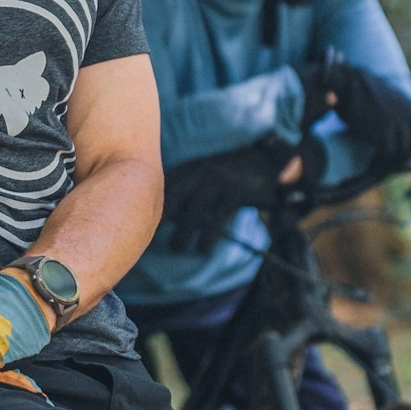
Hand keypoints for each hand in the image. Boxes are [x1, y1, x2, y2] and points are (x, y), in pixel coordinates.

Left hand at [160, 133, 319, 250]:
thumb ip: (190, 184)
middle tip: (148, 235)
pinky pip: (217, 219)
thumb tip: (167, 211)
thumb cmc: (234, 171)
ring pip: (195, 211)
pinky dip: (208, 236)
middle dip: (162, 216)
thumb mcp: (210, 170)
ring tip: (176, 247)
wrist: (269, 161)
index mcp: (194, 166)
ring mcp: (220, 181)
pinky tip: (203, 248)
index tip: (141, 217)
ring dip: (184, 232)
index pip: (167, 182)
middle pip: (175, 195)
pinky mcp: (236, 193)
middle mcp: (203, 171)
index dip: (153, 200)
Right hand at [300, 52, 410, 175]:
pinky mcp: (383, 131)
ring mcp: (396, 122)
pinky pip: (388, 154)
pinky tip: (371, 164)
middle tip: (389, 165)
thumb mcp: (382, 98)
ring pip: (401, 151)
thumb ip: (393, 113)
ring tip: (376, 165)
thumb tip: (397, 139)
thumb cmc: (356, 91)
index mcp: (406, 102)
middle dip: (403, 157)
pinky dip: (380, 163)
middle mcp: (406, 112)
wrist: (345, 83)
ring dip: (390, 162)